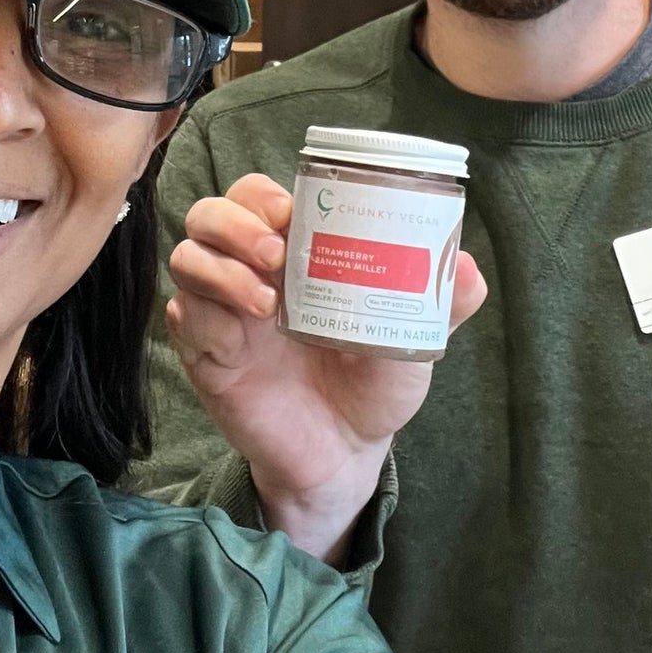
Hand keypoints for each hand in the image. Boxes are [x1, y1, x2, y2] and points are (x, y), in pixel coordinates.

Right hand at [166, 173, 485, 561]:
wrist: (345, 457)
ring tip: (268, 302)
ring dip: (220, 267)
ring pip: (186, 256)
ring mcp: (222, 311)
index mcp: (294, 253)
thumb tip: (467, 268)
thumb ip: (439, 302)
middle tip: (277, 254)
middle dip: (235, 222)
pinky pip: (185, 317)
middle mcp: (250, 272)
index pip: (258, 196)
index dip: (265, 195)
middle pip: (210, 214)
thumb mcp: (411, 338)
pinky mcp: (206, 355)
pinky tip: (243, 337)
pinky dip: (208, 317)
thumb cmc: (372, 386)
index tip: (295, 214)